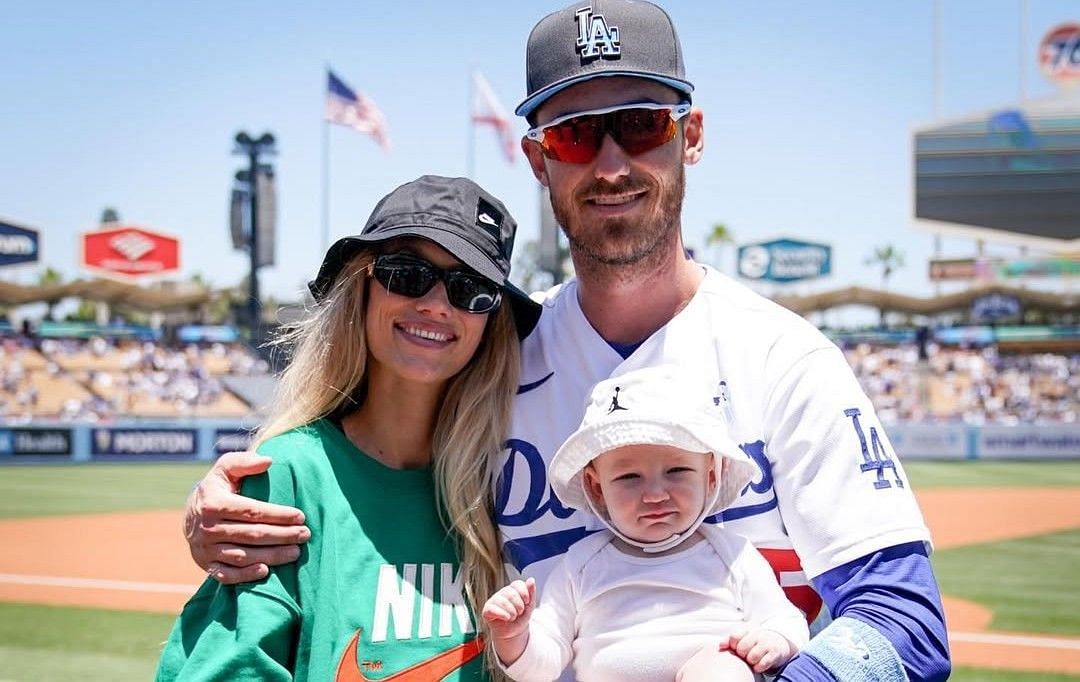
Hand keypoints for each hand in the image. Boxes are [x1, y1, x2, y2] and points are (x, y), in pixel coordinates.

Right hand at [185, 451, 309, 583]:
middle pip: (252, 535)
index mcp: (213, 504)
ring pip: (243, 556)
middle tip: (305, 535)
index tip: (300, 516)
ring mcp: (205, 549)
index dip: (278, 515)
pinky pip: (226, 574)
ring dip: (272, 556)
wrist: (191, 512)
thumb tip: (268, 461)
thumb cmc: (217, 487)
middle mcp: (208, 528)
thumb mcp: (225, 468)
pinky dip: (245, 575)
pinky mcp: (205, 564)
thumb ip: (244, 462)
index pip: (252, 511)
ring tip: (296, 552)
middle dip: (282, 536)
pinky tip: (266, 571)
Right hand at [482, 578, 535, 638]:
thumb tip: (531, 580)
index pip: (517, 584)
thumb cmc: (521, 617)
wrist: (514, 632)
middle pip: (511, 594)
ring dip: (512, 613)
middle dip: (519, 606)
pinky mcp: (487, 610)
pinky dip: (503, 615)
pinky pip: (492, 609)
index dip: (524, 593)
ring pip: (503, 602)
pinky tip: (506, 618)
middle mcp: (502, 593)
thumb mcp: (530, 605)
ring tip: (513, 617)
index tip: (527, 602)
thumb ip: (531, 592)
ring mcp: (493, 601)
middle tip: (519, 612)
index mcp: (512, 589)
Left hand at [720, 626, 796, 673]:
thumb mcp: (743, 635)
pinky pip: (762, 664)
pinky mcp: (774, 653)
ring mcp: (767, 643)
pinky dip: (758, 667)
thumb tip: (720, 646)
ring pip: (752, 657)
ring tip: (752, 659)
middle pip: (742, 648)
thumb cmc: (756, 640)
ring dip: (750, 661)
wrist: (778, 642)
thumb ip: (730, 639)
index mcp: (748, 628)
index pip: (734, 636)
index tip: (735, 648)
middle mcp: (758, 633)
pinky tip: (759, 663)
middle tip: (745, 654)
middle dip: (742, 654)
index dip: (732, 645)